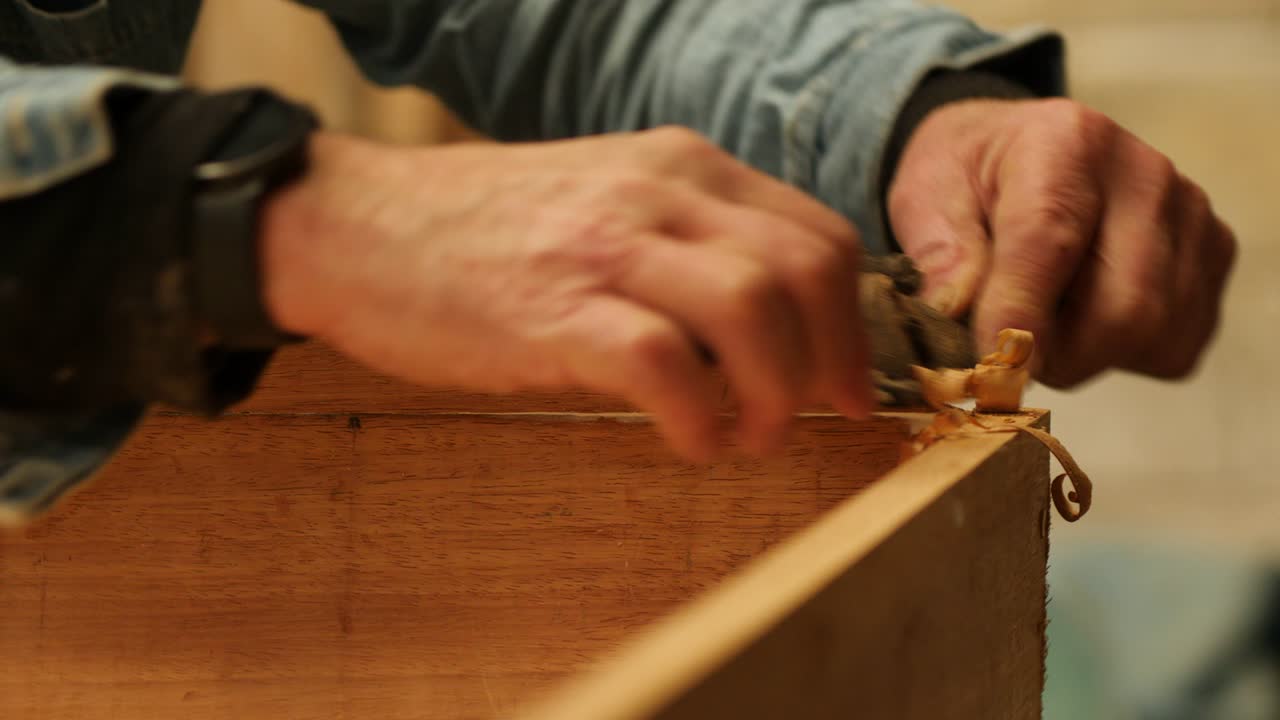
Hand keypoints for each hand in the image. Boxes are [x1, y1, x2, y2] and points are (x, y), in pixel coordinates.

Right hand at [260, 129, 873, 460]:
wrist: (357, 226)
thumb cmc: (484, 229)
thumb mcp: (606, 200)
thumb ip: (687, 240)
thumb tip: (768, 323)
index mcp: (680, 167)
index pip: (818, 234)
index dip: (852, 321)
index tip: (846, 382)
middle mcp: (658, 194)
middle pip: (807, 271)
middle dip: (832, 362)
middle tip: (814, 418)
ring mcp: (606, 248)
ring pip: (754, 310)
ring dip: (774, 394)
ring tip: (745, 437)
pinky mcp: (555, 312)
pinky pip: (668, 368)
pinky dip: (698, 420)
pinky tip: (688, 441)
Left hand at [888, 98, 1236, 386]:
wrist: (1013, 151)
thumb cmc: (967, 179)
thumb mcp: (926, 197)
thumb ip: (939, 254)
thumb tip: (953, 315)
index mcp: (1065, 143)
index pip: (1051, 243)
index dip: (1019, 319)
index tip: (991, 370)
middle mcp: (1144, 174)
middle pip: (1126, 308)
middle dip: (1058, 356)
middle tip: (1007, 351)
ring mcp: (1190, 215)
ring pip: (1153, 336)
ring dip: (1086, 357)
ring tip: (1043, 323)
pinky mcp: (1213, 254)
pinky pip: (1175, 346)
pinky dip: (1124, 357)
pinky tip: (1085, 320)